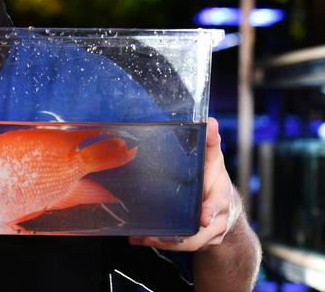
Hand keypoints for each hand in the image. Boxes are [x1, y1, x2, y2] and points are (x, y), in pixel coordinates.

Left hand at [129, 117, 240, 251]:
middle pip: (202, 232)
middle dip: (180, 237)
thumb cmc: (215, 180)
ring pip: (189, 243)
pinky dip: (159, 243)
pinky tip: (139, 239)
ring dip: (165, 242)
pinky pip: (178, 246)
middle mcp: (217, 219)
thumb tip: (208, 120)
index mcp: (221, 195)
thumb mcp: (214, 161)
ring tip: (144, 237)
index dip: (210, 210)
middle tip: (156, 235)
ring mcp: (208, 234)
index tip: (202, 217)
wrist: (226, 210)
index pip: (218, 203)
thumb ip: (211, 143)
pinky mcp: (196, 242)